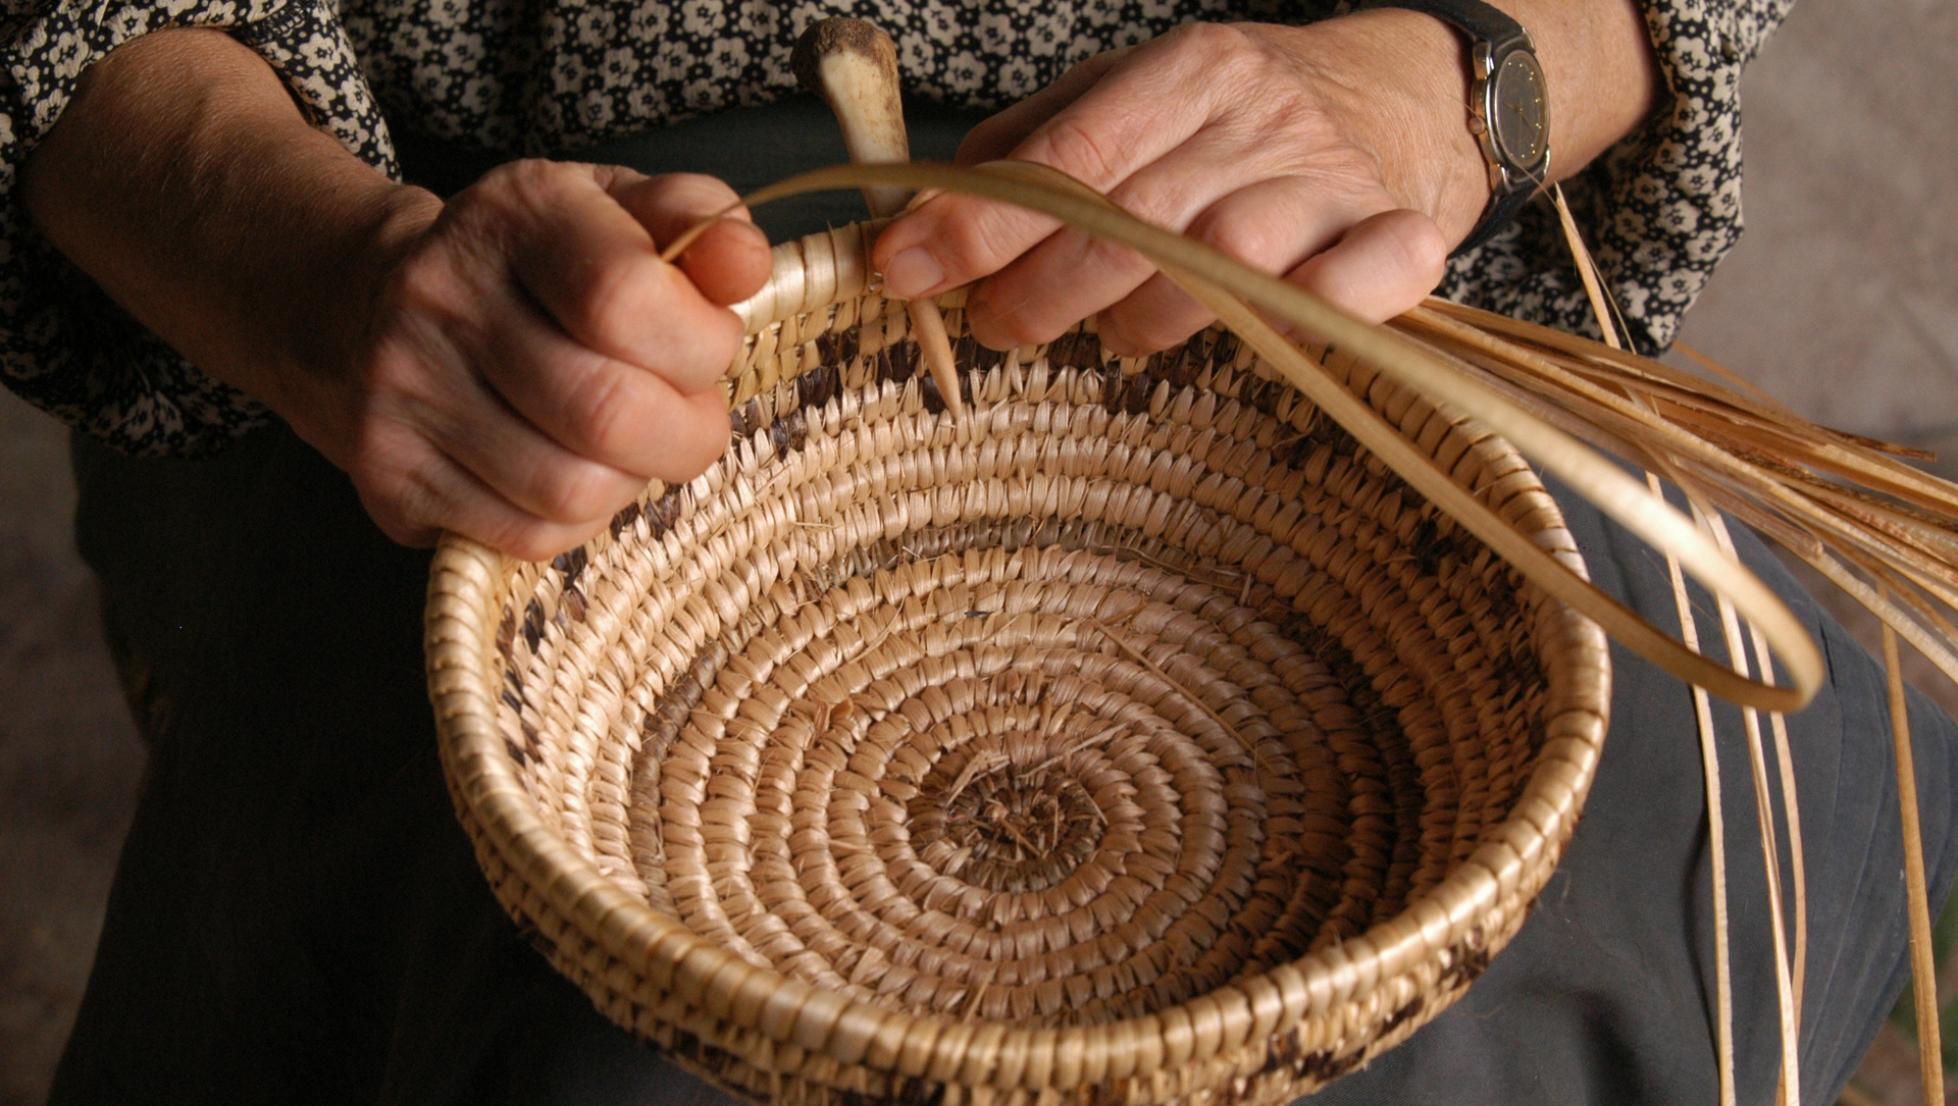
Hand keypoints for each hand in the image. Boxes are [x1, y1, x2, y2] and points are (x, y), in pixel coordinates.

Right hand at [292, 163, 768, 558]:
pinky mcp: (390, 475)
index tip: (709, 346)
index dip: (700, 343)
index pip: (627, 297)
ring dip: (631, 481)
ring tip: (626, 444)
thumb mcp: (615, 211)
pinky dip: (577, 522)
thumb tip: (747, 264)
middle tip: (689, 419)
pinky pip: (528, 537)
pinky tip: (572, 472)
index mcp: (515, 214)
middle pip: (606, 413)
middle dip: (685, 434)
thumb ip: (698, 224)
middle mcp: (443, 297)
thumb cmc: (531, 262)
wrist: (363, 302)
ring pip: (572, 492)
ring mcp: (404, 392)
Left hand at [872, 17, 1492, 354]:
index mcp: (1186, 71)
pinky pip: (1365, 281)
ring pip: (1225, 265)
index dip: (976, 221)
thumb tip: (930, 202)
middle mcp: (1259, 117)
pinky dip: (1316, 314)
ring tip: (1113, 332)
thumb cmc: (1238, 115)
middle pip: (1133, 219)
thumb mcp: (1132, 91)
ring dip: (1147, 317)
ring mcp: (1331, 179)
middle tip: (996, 326)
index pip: (1068, 156)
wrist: (1403, 92)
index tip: (902, 268)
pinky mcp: (1400, 234)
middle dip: (1040, 288)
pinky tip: (1266, 331)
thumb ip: (1036, 140)